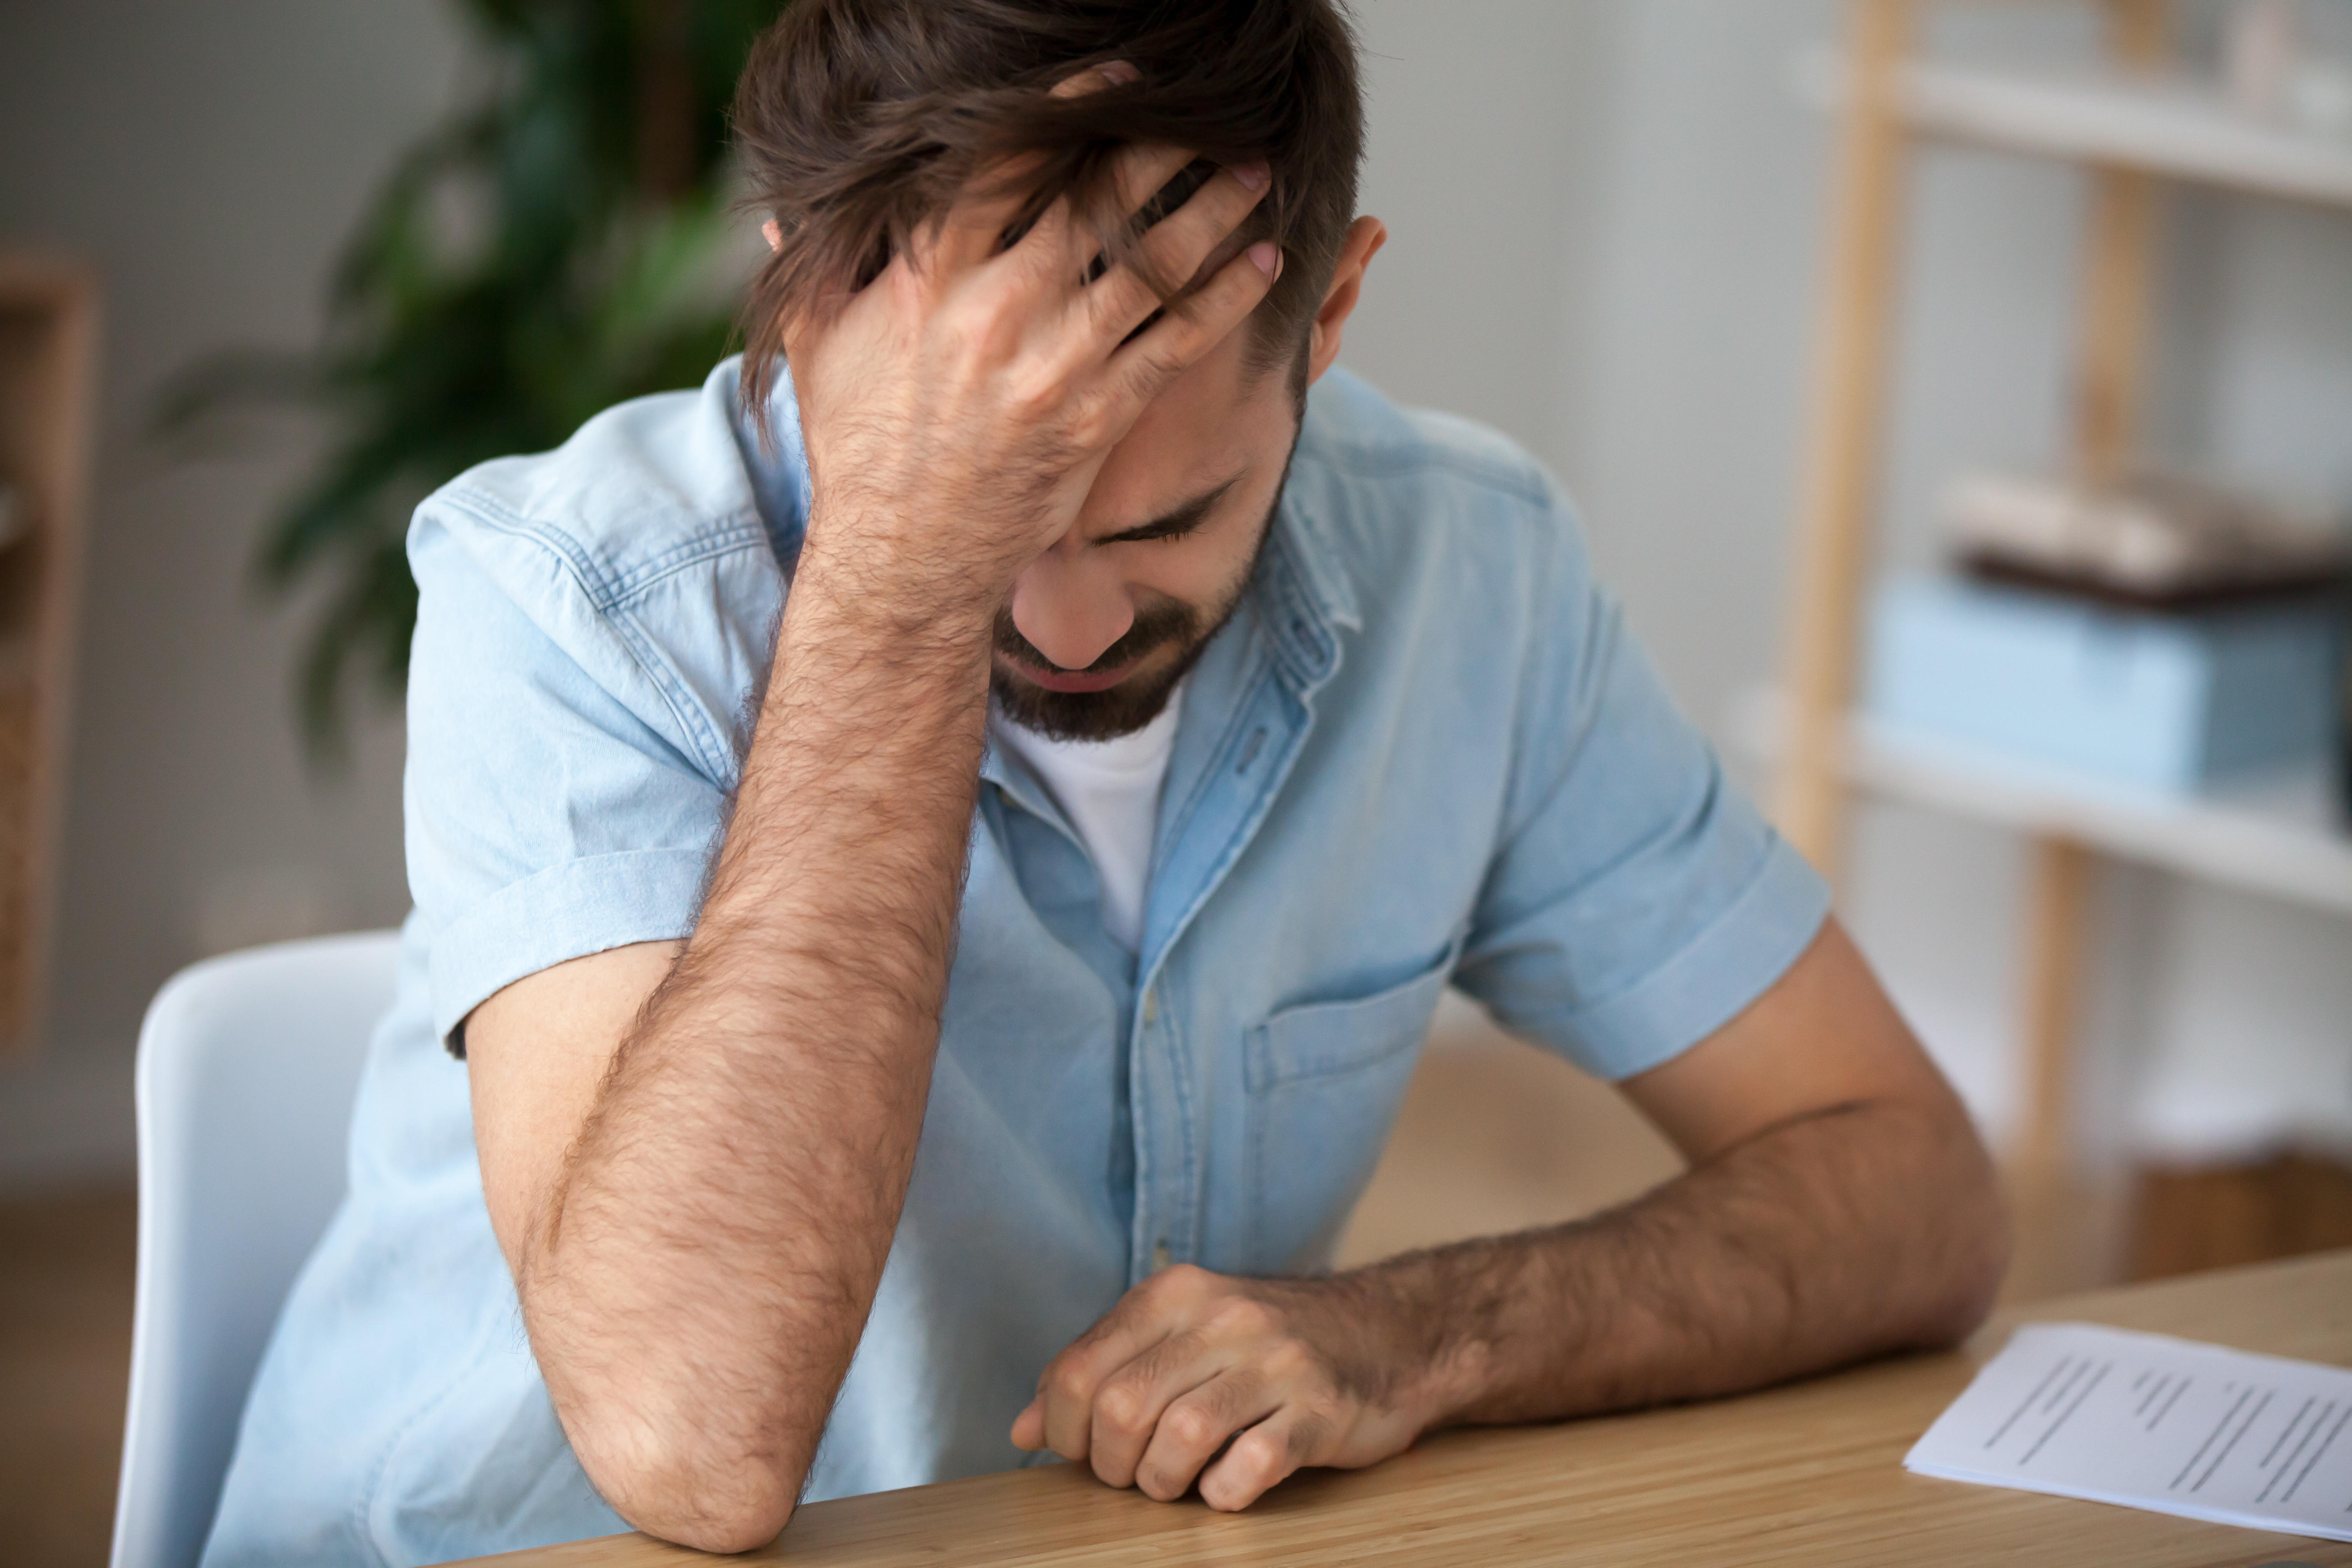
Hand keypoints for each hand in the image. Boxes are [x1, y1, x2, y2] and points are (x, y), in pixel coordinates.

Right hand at [781, 68, 1280, 608]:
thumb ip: (813, 271)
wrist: (903, 559)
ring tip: (1256, 174)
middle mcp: (996, 311)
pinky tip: (1262, 265)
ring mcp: (1052, 367)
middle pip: (1097, 202)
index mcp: (928, 279)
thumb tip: (781, 213)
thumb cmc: (859, 452)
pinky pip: (1175, 346)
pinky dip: (1225, 301)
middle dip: (1163, 152)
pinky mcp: (1094, 421)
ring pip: (1150, 267)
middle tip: (1212, 118)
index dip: (1071, 110)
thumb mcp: (818, 349)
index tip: (1117, 81)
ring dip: (1213, 213)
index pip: (1009, 163)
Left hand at [1009, 1264, 1448, 1511]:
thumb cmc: (1265, 1346)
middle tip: (1132, 1474)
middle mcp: (1223, 1318)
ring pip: (1178, 1439)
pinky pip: (1248, 1468)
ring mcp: (1276, 1363)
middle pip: (1121, 1408)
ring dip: (1162, 1482)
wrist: (1391, 1333)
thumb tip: (1021, 1431)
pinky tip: (1227, 1486)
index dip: (1063, 1429)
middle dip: (1111, 1464)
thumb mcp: (1180, 1333)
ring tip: (1176, 1483)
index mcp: (1176, 1293)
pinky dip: (1223, 1493)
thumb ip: (1102, 1370)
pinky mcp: (1320, 1411)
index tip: (1082, 1451)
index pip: (1079, 1370)